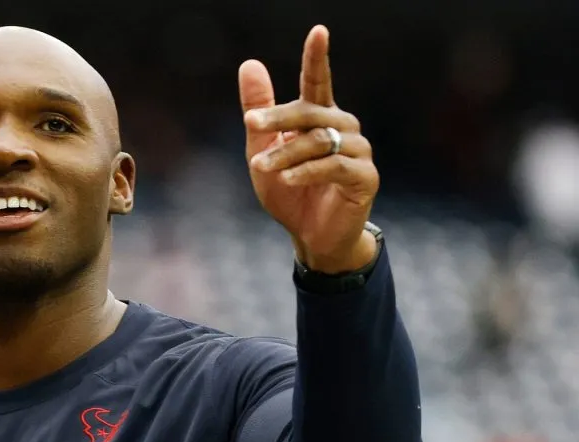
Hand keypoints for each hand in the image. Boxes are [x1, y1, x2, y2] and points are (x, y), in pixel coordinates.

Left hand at [238, 25, 378, 273]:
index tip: (318, 31)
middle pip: (311, 112)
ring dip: (287, 154)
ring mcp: (358, 152)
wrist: (311, 236)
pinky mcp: (365, 177)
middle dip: (279, 118)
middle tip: (251, 124)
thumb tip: (250, 63)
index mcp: (320, 118)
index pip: (318, 82)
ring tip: (262, 168)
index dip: (317, 57)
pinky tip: (288, 179)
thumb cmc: (289, 192)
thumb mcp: (263, 151)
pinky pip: (334, 166)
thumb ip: (259, 110)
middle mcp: (343, 128)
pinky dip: (307, 172)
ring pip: (319, 141)